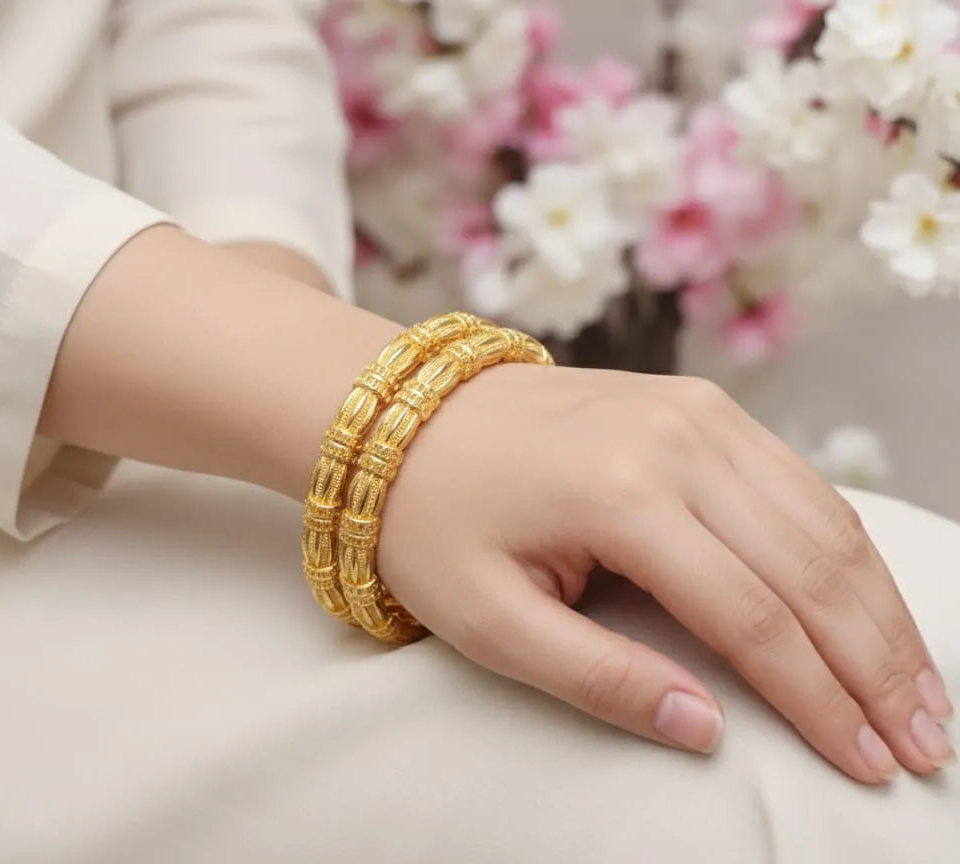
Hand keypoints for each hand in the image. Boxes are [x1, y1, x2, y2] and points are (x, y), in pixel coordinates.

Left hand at [377, 364, 955, 782]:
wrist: (408, 418)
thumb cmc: (435, 521)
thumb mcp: (488, 619)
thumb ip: (600, 679)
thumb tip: (707, 730)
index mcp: (622, 495)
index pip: (754, 618)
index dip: (821, 702)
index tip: (869, 766)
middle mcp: (678, 440)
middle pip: (813, 567)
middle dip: (879, 664)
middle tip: (927, 743)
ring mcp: (696, 411)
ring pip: (824, 519)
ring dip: (880, 608)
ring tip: (922, 688)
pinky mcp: (700, 404)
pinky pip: (797, 481)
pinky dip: (844, 550)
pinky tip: (870, 603)